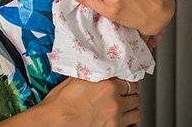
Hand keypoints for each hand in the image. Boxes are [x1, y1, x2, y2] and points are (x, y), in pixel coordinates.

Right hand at [20, 77, 140, 126]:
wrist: (55, 122)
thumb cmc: (60, 104)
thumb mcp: (75, 79)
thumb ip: (92, 74)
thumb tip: (97, 71)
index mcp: (108, 87)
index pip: (130, 82)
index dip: (127, 81)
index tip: (124, 81)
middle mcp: (115, 104)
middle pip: (136, 97)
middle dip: (130, 94)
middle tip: (124, 93)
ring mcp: (115, 120)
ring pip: (136, 113)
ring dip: (131, 108)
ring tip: (124, 105)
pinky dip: (130, 123)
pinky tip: (124, 119)